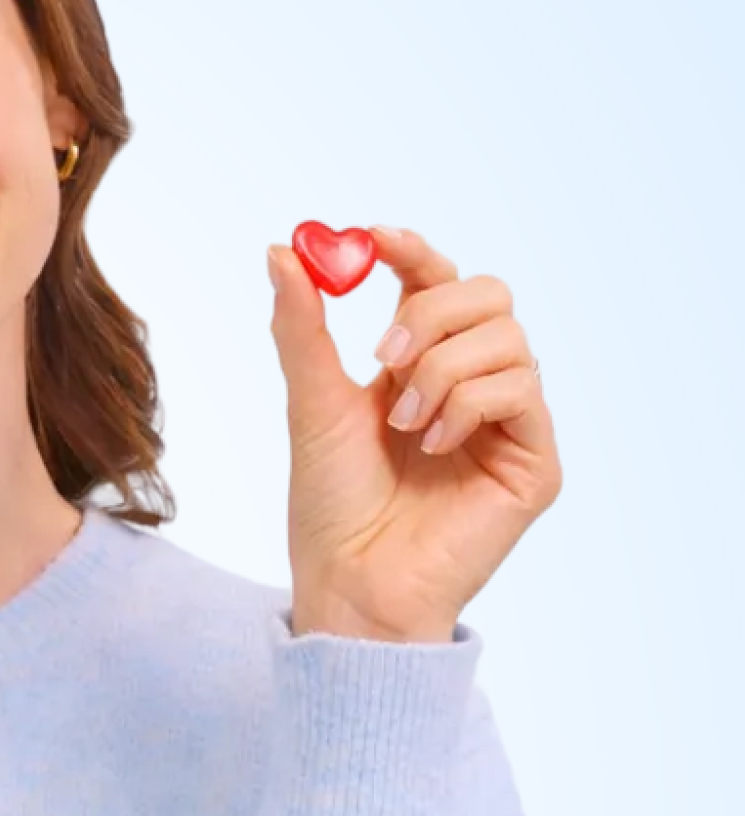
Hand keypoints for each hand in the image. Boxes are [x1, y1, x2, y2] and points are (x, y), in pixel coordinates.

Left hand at [267, 226, 562, 642]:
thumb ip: (301, 325)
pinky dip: (468, 404)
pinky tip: (434, 444)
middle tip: (381, 355)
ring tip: (403, 423)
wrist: (349, 577)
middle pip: (489, 294)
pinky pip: (522, 390)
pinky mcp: (536, 461)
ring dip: (440, 369)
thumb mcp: (310, 400)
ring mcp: (507, 422)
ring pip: (507, 338)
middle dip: (429, 312)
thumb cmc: (329, 500)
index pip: (436, 282)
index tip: (376, 237)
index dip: (414, 251)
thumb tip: (280, 248)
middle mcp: (471, 383)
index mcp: (419, 362)